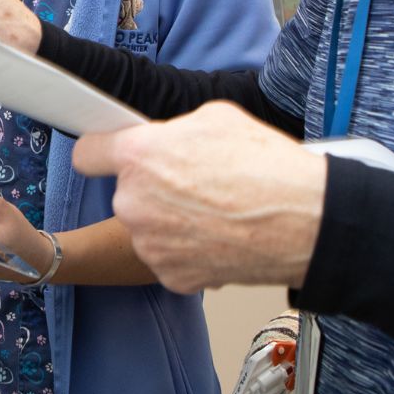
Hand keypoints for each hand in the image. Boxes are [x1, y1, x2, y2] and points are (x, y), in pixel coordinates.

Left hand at [73, 102, 327, 293]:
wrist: (305, 223)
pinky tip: (219, 238)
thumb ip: (173, 131)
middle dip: (153, 188)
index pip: (89, 154)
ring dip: (170, 222)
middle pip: (127, 192)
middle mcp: (133, 202)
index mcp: (138, 156)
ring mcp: (150, 244)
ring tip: (215, 213)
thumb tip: (164, 140)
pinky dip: (188, 251)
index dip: (104, 153)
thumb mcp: (216, 118)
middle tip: (195, 185)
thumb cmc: (267, 168)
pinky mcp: (170, 275)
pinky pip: (168, 257)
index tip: (110, 156)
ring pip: (148, 227)